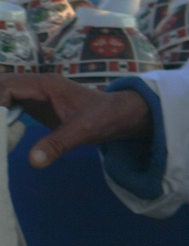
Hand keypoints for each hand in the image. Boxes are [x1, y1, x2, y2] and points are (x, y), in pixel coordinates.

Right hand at [0, 75, 151, 167]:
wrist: (119, 115)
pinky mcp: (36, 104)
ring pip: (4, 93)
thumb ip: (58, 144)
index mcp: (46, 84)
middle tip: (0, 130)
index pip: (8, 86)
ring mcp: (36, 93)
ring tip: (2, 133)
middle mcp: (37, 85)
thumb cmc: (104, 117)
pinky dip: (2, 114)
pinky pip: (10, 104)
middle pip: (2, 85)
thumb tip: (33, 161)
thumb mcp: (83, 131)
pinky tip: (4, 133)